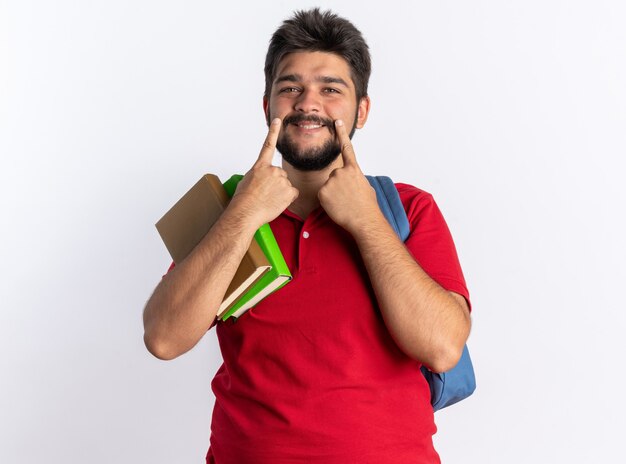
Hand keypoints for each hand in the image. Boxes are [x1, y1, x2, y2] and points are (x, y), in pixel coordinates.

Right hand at [230, 118, 298, 228]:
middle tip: (265, 194)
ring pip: (285, 185)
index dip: (274, 132)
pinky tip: (276, 203)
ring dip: (280, 192)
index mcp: (260, 167)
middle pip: (279, 174)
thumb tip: (261, 179)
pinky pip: (292, 194)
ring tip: (268, 200)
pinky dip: (287, 199)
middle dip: (275, 184)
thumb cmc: (243, 200)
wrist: (246, 212)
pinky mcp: (289, 191)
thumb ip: (257, 175)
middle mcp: (272, 170)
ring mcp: (282, 180)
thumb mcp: (246, 181)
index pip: (268, 145)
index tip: (278, 120)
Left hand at [318, 119, 380, 234]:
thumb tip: (351, 179)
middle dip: (338, 185)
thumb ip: (355, 178)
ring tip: (344, 203)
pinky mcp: (322, 191)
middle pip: (334, 175)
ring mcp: (331, 181)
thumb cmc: (368, 206)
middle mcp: (341, 171)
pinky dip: (328, 201)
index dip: (341, 133)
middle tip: (348, 197)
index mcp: (354, 169)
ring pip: (328, 186)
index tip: (337, 121)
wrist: (364, 219)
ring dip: (333, 194)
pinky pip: (322, 195)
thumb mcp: (365, 186)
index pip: (346, 147)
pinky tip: (337, 206)